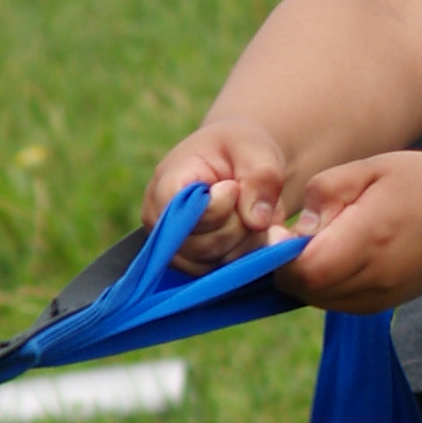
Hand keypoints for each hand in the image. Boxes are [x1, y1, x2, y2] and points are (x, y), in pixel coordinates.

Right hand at [146, 121, 293, 269]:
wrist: (241, 162)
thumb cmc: (241, 149)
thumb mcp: (256, 148)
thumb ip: (260, 177)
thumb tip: (257, 221)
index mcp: (165, 185)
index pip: (180, 216)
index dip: (217, 208)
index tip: (233, 185)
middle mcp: (161, 223)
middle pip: (200, 247)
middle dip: (238, 225)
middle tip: (249, 198)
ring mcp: (174, 248)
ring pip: (214, 265)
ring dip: (246, 242)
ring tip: (252, 211)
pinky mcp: (194, 265)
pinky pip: (224, 275)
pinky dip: (247, 256)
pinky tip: (252, 230)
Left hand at [284, 152, 421, 311]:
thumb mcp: (373, 167)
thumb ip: (327, 192)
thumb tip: (294, 229)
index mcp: (370, 240)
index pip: (302, 269)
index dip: (278, 253)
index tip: (279, 227)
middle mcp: (376, 278)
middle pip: (304, 289)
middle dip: (287, 264)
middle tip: (296, 230)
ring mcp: (383, 297)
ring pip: (317, 299)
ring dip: (306, 274)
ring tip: (323, 238)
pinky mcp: (386, 304)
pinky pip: (337, 302)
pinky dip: (326, 283)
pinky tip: (340, 252)